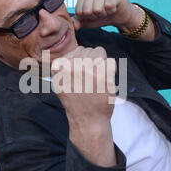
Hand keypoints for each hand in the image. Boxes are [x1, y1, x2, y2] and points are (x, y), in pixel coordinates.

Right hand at [51, 46, 116, 166]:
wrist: (87, 120)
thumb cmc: (76, 101)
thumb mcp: (59, 83)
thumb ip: (62, 66)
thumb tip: (65, 54)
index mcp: (59, 66)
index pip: (78, 50)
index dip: (82, 62)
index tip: (81, 76)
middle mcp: (71, 66)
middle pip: (89, 50)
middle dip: (91, 62)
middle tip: (89, 80)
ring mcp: (87, 70)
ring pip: (99, 52)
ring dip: (100, 64)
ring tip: (95, 80)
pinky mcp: (102, 76)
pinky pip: (110, 62)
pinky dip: (110, 70)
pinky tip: (104, 82)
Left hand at [71, 0, 133, 30]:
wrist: (118, 15)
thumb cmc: (100, 16)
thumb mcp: (86, 20)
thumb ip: (77, 22)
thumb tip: (74, 26)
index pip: (79, 12)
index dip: (87, 17)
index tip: (92, 13)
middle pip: (87, 11)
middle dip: (95, 16)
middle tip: (100, 12)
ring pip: (98, 9)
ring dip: (103, 14)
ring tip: (106, 9)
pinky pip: (109, 7)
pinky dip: (111, 11)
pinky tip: (113, 7)